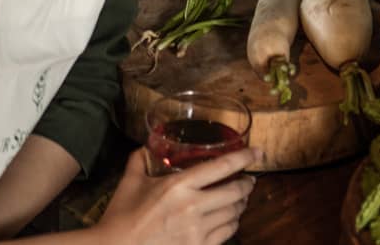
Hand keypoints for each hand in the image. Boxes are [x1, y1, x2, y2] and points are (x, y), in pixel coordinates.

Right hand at [95, 147, 258, 244]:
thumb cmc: (120, 218)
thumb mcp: (130, 183)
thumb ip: (140, 161)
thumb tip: (146, 146)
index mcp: (179, 186)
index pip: (223, 166)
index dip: (246, 157)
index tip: (258, 152)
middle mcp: (193, 207)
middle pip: (236, 191)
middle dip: (247, 184)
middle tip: (248, 180)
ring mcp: (198, 231)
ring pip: (235, 213)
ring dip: (240, 204)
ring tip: (239, 199)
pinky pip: (227, 233)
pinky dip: (232, 224)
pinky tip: (228, 220)